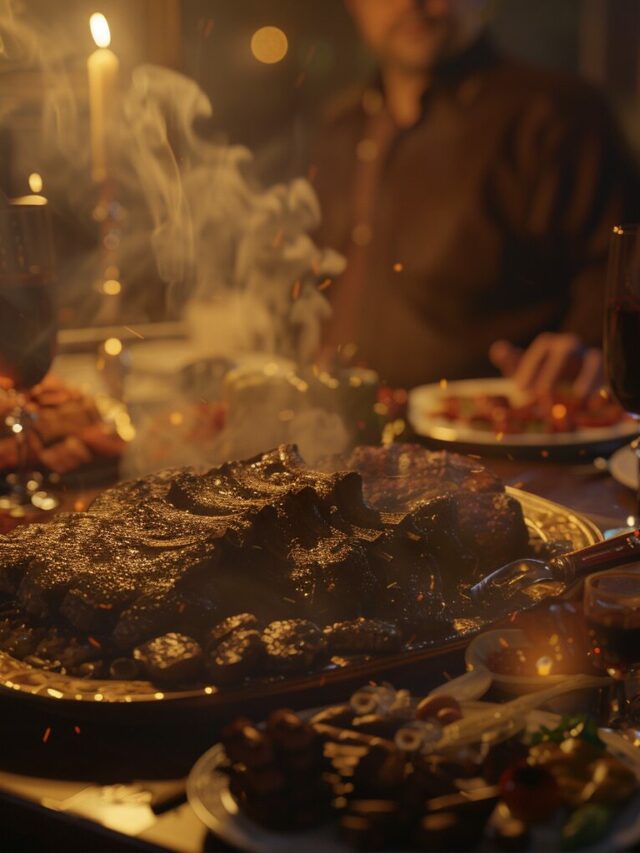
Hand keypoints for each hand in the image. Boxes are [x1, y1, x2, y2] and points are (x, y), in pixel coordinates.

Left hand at [489, 333, 603, 397]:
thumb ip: (512, 360)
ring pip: (593, 361)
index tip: (518, 387)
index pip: (541, 349)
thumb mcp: (526, 369)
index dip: (530, 366)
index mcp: (551, 345)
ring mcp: (591, 359)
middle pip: (564, 352)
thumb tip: (498, 349)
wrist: (575, 379)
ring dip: (586, 377)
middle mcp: (572, 347)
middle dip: (552, 372)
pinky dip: (604, 389)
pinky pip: (609, 377)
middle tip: (540, 394)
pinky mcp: (606, 374)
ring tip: (578, 397)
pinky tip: (596, 404)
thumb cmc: (543, 375)